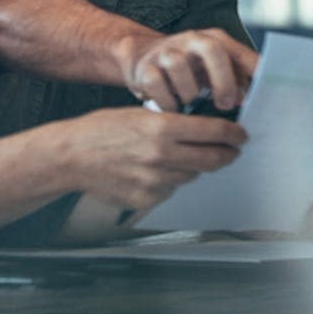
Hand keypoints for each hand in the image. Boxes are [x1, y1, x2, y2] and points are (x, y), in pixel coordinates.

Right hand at [65, 107, 247, 214]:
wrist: (72, 156)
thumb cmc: (102, 130)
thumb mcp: (140, 114)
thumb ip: (172, 121)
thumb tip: (203, 127)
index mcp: (162, 128)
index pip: (214, 132)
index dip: (234, 135)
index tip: (241, 136)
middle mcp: (162, 156)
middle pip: (212, 160)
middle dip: (227, 155)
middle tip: (231, 151)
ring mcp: (155, 181)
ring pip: (191, 176)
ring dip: (193, 168)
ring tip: (176, 157)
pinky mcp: (147, 199)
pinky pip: (170, 191)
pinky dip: (169, 182)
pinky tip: (151, 171)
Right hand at [122, 28, 256, 112]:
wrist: (142, 56)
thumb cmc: (187, 67)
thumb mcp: (212, 68)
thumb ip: (233, 80)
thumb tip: (247, 98)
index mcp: (212, 40)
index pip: (237, 50)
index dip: (252, 68)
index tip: (264, 89)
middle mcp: (190, 40)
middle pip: (212, 49)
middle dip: (222, 79)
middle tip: (226, 104)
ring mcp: (166, 51)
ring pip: (179, 66)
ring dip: (188, 92)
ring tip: (190, 103)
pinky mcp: (145, 66)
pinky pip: (156, 83)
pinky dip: (166, 100)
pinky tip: (171, 107)